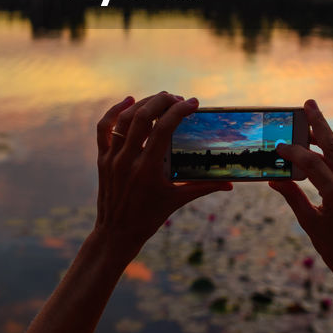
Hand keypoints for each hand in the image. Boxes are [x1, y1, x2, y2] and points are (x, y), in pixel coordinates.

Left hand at [91, 92, 230, 264]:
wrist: (116, 233)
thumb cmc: (149, 218)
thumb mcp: (177, 201)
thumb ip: (204, 187)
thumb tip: (230, 184)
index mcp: (148, 169)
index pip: (163, 129)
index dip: (179, 111)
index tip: (193, 103)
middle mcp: (128, 160)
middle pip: (142, 117)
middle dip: (162, 101)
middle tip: (178, 98)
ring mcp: (113, 158)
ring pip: (124, 119)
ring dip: (143, 103)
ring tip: (160, 99)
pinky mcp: (103, 159)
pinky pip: (104, 128)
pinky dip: (114, 111)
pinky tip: (128, 101)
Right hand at [270, 99, 332, 288]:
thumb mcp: (309, 223)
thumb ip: (292, 196)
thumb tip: (272, 178)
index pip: (312, 163)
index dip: (293, 151)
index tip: (279, 145)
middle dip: (320, 123)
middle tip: (308, 104)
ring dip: (328, 136)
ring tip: (312, 124)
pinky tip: (324, 148)